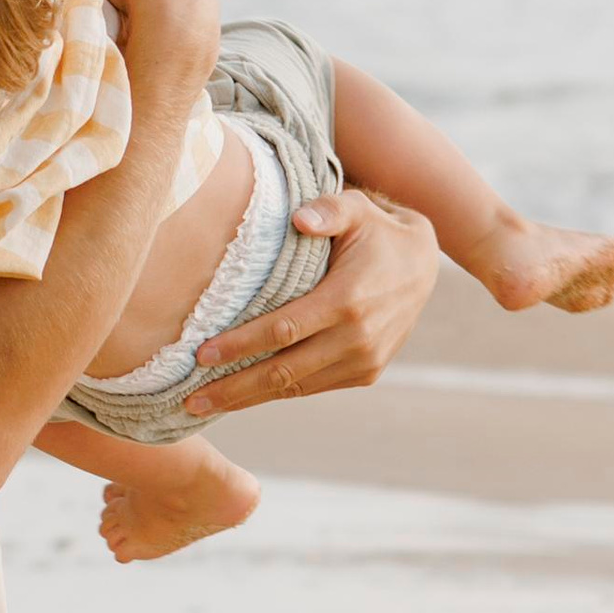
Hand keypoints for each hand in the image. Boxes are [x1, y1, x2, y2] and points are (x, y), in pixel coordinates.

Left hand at [180, 187, 435, 416]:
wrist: (424, 265)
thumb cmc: (376, 231)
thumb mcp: (356, 208)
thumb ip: (328, 209)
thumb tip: (299, 219)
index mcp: (348, 301)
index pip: (282, 331)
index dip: (239, 346)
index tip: (200, 355)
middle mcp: (358, 339)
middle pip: (283, 372)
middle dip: (233, 388)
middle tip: (189, 400)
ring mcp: (364, 361)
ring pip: (296, 387)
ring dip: (250, 397)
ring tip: (206, 404)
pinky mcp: (367, 373)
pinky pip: (314, 387)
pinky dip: (278, 392)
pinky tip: (246, 393)